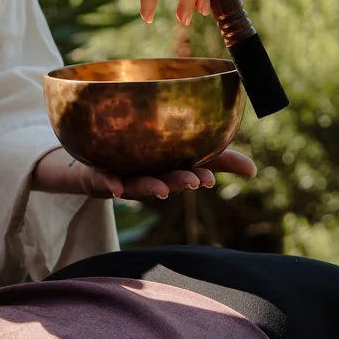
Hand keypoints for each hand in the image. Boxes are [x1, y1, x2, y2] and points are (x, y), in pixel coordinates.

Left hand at [30, 147, 256, 200]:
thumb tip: (253, 171)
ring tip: (163, 190)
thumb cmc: (140, 154)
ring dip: (150, 188)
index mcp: (165, 168)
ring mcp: (119, 176)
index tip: (212, 180)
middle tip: (195, 182)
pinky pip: (100, 180)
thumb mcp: (177, 149)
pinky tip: (115, 186)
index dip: (201, 176)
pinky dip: (108, 184)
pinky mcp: (93, 176)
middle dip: (179, 182)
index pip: (187, 172)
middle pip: (164, 180)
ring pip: (136, 185)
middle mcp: (144, 176)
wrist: (85, 158)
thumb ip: (214, 156)